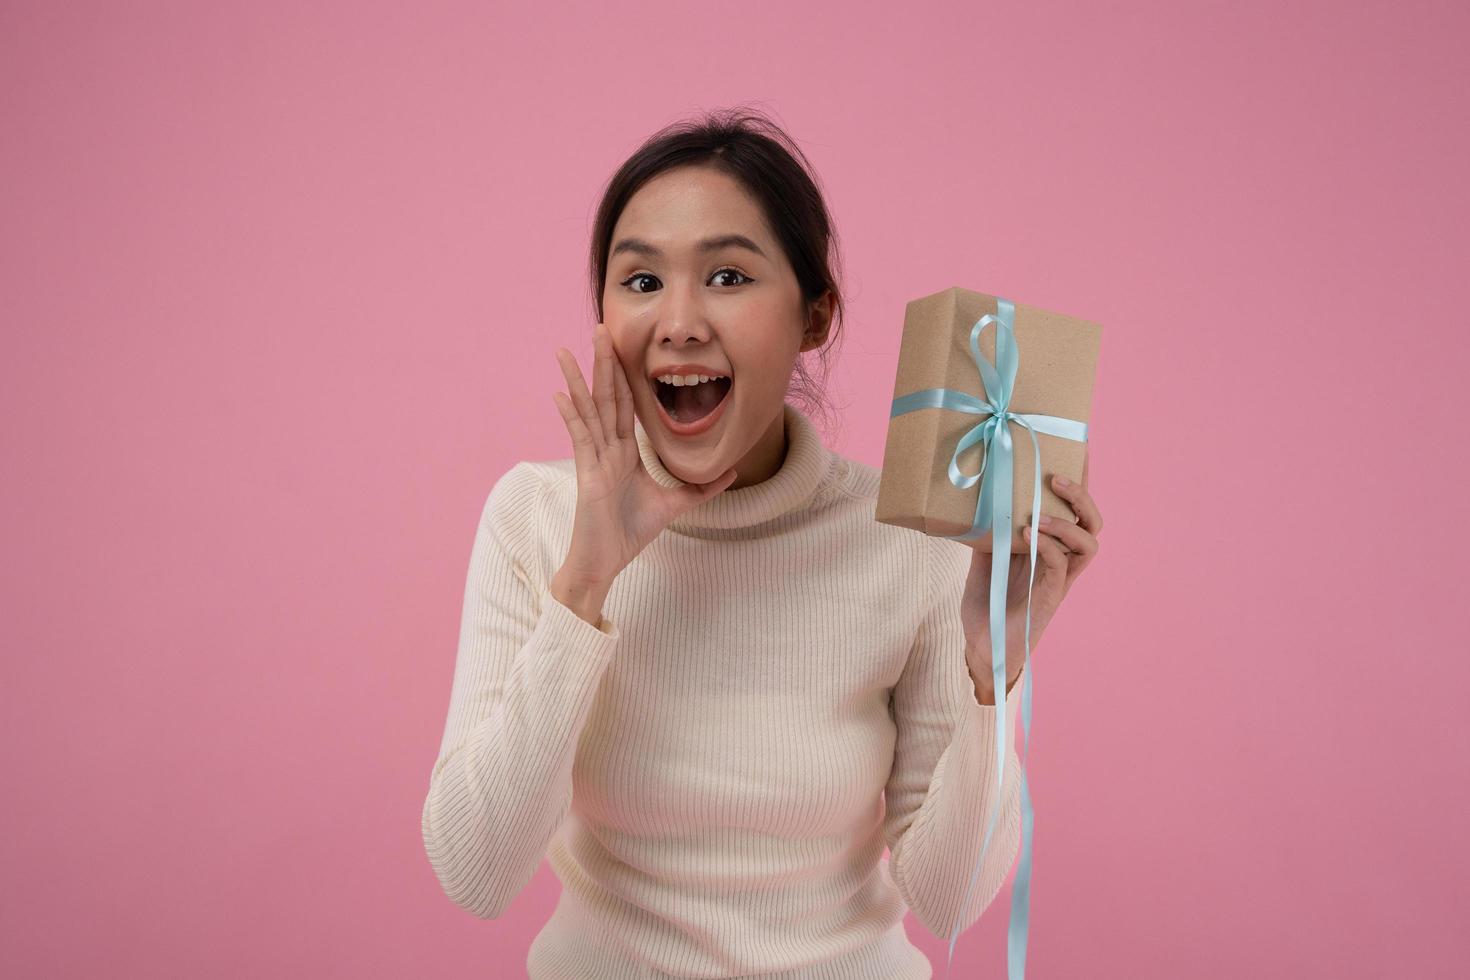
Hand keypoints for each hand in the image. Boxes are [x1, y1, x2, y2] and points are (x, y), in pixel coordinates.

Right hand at [551, 323, 738, 588]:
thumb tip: (732, 471)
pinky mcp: (587, 474)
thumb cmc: (629, 533)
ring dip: (578, 379)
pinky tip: (561, 393)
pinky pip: (580, 439)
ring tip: (567, 350)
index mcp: (624, 451)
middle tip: (600, 327)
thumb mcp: (676, 504)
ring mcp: (595, 459)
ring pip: (588, 410)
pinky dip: (571, 416)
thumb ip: (702, 488)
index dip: (624, 375)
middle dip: (604, 362)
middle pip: (606, 396)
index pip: (625, 405)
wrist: (604, 563)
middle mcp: (607, 449)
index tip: (622, 346)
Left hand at [959, 447, 1102, 700]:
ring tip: (1038, 512)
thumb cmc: (987, 598)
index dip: (1082, 479)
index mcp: (1052, 544)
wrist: (982, 641)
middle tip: (1055, 477)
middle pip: (1093, 521)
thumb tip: (978, 492)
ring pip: (1088, 542)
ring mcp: (1060, 577)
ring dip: (1066, 522)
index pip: (1075, 508)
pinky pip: (1061, 564)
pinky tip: (1025, 535)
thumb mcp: (984, 551)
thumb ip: (989, 524)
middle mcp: (1063, 558)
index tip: (1077, 448)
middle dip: (1081, 495)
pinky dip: (1047, 545)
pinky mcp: (1051, 595)